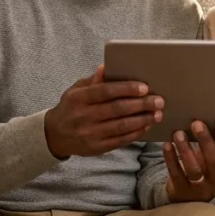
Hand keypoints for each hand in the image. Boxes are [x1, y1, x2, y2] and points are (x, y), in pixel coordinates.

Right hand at [44, 65, 162, 157]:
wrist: (55, 135)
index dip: (126, 89)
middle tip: (159, 100)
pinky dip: (136, 133)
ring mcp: (89, 134)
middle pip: (117, 109)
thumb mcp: (75, 90)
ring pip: (121, 126)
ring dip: (142, 120)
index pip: (105, 91)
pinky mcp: (96, 148)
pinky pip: (120, 140)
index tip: (144, 87)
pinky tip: (146, 126)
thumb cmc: (71, 107)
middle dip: (141, 105)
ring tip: (157, 114)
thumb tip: (105, 67)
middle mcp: (83, 116)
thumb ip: (92, 81)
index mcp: (78, 98)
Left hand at [163, 121, 214, 201]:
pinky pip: (177, 174)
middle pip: (214, 161)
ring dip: (186, 149)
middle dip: (205, 141)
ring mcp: (201, 190)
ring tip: (178, 133)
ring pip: (194, 169)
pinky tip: (167, 145)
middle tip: (196, 123)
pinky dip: (171, 158)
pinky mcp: (183, 191)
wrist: (189, 198)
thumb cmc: (205, 170)